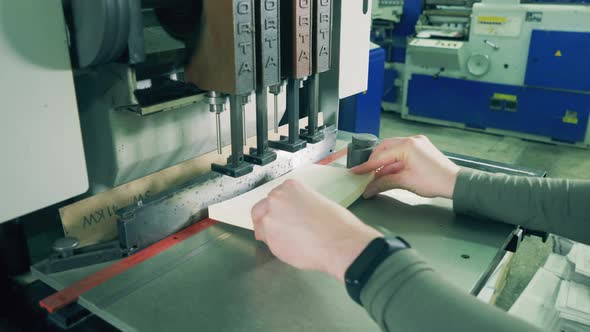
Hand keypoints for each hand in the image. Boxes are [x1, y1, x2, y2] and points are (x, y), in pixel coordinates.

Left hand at [251, 180, 381, 281]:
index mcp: (289, 187)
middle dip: (268, 220)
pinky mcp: (269, 238)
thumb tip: (293, 215)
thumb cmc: (336, 225)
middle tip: (282, 231)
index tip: (283, 216)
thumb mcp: (317, 202)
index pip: (274, 197)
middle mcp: (276, 199)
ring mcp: (270, 218)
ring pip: (261, 228)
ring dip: (272, 235)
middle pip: (261, 210)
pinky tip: (293, 248)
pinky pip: (268, 244)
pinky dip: (277, 247)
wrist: (340, 242)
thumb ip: (298, 205)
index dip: (278, 210)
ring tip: (292, 242)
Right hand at [352, 135, 459, 198]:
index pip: (381, 156)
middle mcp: (412, 140)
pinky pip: (401, 153)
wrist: (455, 183)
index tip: (355, 171)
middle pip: (384, 148)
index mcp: (408, 146)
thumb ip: (383, 183)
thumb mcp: (405, 182)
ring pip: (392, 151)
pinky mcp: (421, 149)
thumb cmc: (435, 181)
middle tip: (365, 173)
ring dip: (384, 164)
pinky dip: (393, 163)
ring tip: (376, 177)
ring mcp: (417, 143)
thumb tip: (369, 188)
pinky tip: (388, 173)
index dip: (366, 166)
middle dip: (374, 162)